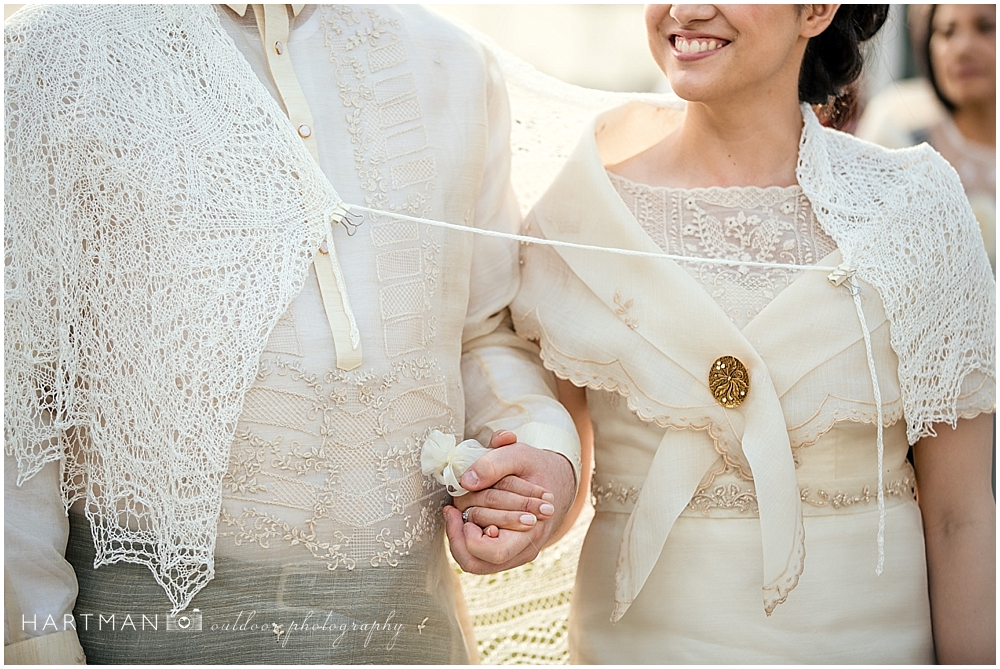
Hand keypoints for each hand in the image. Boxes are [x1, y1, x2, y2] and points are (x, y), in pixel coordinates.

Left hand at [445, 431, 575, 573]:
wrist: (556, 480)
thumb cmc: (538, 468)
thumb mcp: (520, 456)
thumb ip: (493, 464)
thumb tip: (467, 482)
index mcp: (532, 532)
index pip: (494, 551)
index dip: (471, 535)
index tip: (459, 508)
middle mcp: (522, 550)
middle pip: (474, 561)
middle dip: (458, 533)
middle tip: (452, 508)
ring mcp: (512, 552)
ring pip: (471, 561)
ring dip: (459, 535)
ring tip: (454, 510)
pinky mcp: (502, 548)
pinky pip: (475, 553)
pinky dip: (464, 534)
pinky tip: (462, 513)